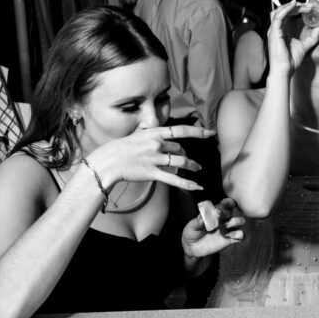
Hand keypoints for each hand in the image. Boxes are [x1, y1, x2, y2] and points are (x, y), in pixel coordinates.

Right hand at [89, 124, 213, 190]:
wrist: (108, 161)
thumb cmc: (122, 148)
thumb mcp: (139, 135)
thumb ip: (154, 137)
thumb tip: (168, 141)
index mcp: (154, 133)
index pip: (180, 130)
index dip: (197, 132)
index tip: (210, 133)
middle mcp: (156, 144)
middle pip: (179, 149)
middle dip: (185, 155)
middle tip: (187, 160)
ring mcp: (155, 159)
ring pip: (180, 162)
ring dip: (192, 166)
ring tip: (197, 168)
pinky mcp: (152, 173)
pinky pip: (173, 179)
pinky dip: (187, 184)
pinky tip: (197, 187)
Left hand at [181, 198, 245, 257]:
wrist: (193, 248)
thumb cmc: (193, 233)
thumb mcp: (192, 226)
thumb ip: (198, 221)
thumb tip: (203, 216)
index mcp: (216, 213)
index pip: (225, 204)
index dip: (226, 203)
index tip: (220, 207)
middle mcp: (224, 219)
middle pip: (232, 211)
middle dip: (226, 213)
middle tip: (218, 216)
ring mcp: (228, 229)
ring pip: (240, 221)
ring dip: (235, 222)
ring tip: (223, 228)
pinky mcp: (230, 239)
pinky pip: (241, 235)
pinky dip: (238, 234)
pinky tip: (228, 236)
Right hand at [266, 1, 318, 75]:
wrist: (285, 70)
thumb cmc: (291, 60)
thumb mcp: (306, 45)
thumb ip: (313, 36)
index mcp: (283, 30)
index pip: (288, 14)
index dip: (298, 9)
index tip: (310, 7)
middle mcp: (277, 28)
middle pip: (284, 10)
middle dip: (297, 6)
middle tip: (309, 5)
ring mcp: (274, 30)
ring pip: (280, 11)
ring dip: (291, 5)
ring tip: (302, 5)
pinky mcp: (274, 32)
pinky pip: (278, 17)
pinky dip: (286, 9)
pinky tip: (295, 6)